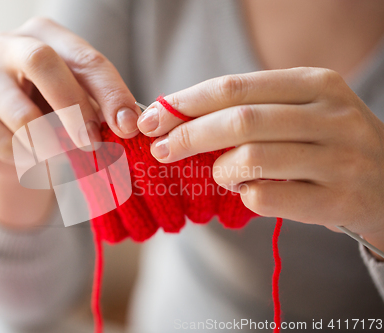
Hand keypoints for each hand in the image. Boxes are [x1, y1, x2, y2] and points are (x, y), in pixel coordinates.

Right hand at [0, 17, 139, 228]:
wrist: (11, 144)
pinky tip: (35, 163)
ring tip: (64, 161)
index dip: (111, 93)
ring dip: (51, 145)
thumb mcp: (81, 104)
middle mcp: (9, 45)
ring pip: (20, 112)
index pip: (85, 58)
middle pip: (41, 62)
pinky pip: (2, 140)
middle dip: (74, 107)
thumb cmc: (52, 116)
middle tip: (92, 142)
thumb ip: (102, 108)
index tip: (129, 127)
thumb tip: (131, 123)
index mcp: (46, 36)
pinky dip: (26, 160)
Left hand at [138, 67, 383, 251]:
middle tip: (161, 149)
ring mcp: (339, 159)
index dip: (186, 103)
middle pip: (239, 121)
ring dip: (220, 169)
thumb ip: (249, 109)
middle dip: (189, 135)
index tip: (152, 118)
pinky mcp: (337, 200)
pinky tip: (247, 192)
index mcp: (315, 84)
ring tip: (220, 173)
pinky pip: (267, 197)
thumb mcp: (300, 111)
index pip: (234, 87)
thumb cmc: (326, 143)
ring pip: (251, 159)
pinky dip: (244, 195)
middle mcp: (331, 116)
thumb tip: (175, 117)